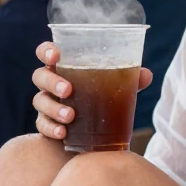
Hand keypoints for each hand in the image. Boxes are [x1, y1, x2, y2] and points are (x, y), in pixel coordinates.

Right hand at [31, 42, 152, 139]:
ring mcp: (47, 104)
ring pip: (40, 102)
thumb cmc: (103, 99)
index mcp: (65, 67)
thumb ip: (130, 80)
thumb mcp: (117, 88)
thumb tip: (145, 74)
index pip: (46, 53)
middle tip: (68, 90)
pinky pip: (42, 126)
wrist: (98, 134)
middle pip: (40, 76)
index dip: (46, 51)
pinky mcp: (47, 125)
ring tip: (70, 116)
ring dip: (54, 107)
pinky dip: (51, 128)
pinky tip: (63, 133)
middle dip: (52, 81)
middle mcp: (51, 84)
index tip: (56, 56)